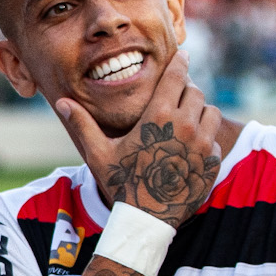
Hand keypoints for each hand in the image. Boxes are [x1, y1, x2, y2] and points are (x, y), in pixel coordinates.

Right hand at [56, 52, 222, 228]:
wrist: (146, 221)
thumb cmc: (121, 184)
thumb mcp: (99, 153)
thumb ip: (83, 124)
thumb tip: (60, 102)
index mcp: (159, 117)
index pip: (177, 75)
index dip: (181, 62)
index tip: (183, 55)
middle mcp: (186, 126)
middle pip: (196, 92)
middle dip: (187, 91)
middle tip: (176, 97)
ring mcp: (203, 145)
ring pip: (211, 113)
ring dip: (200, 113)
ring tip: (185, 121)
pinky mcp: (212, 163)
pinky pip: (215, 140)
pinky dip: (206, 140)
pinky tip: (189, 149)